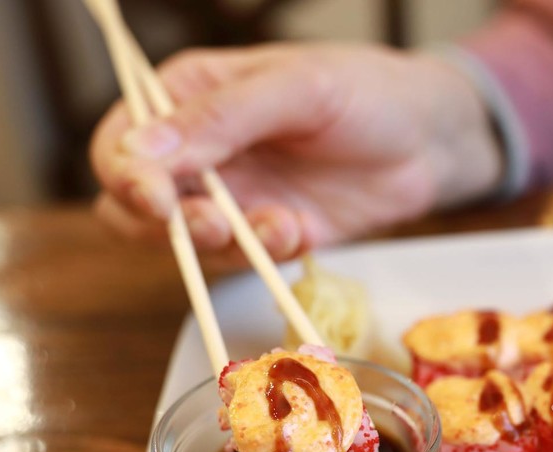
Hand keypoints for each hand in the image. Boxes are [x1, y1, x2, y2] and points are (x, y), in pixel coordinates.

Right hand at [90, 43, 501, 267]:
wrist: (431, 140)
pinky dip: (265, 252)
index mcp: (191, 96)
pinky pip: (241, 260)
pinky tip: (299, 231)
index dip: (124, 174)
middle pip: (135, 202)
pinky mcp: (269, 233)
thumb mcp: (297, 89)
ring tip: (271, 224)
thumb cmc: (366, 91)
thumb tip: (140, 150)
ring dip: (218, 244)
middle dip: (165, 222)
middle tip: (211, 224)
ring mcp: (234, 196)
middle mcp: (201, 150)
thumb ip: (221, 118)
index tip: (154, 197)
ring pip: (184, 241)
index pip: (121, 141)